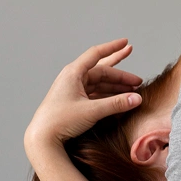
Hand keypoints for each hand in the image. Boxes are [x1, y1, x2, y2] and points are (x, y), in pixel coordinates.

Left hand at [24, 38, 144, 148]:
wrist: (42, 138)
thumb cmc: (61, 121)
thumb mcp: (92, 111)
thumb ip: (116, 104)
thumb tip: (137, 98)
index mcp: (73, 73)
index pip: (96, 54)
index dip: (113, 48)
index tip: (126, 43)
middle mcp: (73, 79)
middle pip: (102, 72)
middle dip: (121, 77)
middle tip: (138, 81)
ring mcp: (74, 90)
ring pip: (100, 84)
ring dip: (116, 88)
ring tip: (132, 92)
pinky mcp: (75, 102)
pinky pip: (96, 94)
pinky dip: (109, 97)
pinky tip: (120, 100)